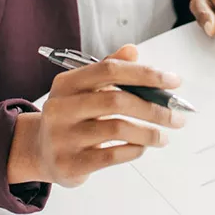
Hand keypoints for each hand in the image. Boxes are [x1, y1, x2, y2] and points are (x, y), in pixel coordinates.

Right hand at [6, 44, 184, 187]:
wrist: (38, 150)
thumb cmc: (69, 116)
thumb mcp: (81, 89)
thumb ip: (107, 69)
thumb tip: (132, 51)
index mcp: (66, 83)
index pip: (109, 70)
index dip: (144, 74)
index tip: (173, 81)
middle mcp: (61, 108)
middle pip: (116, 100)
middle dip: (154, 108)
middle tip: (176, 116)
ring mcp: (63, 137)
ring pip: (117, 129)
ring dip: (148, 132)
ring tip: (163, 136)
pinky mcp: (70, 163)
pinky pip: (112, 155)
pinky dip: (133, 150)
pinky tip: (141, 147)